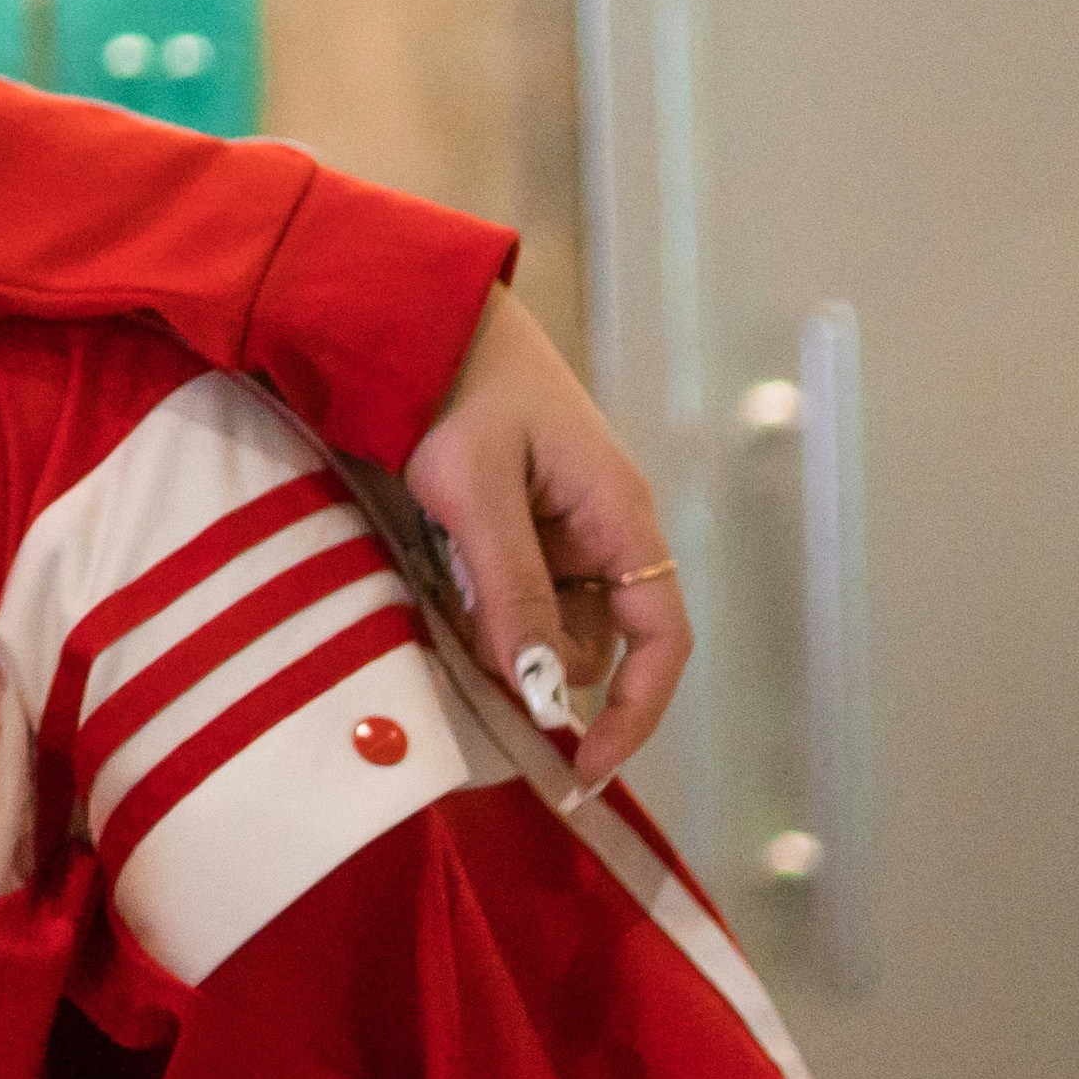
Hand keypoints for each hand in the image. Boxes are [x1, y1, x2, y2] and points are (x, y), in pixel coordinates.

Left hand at [405, 288, 687, 786]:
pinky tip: (435, 576)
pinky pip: (510, 591)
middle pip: (588, 641)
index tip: (581, 766)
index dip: (634, 711)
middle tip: (457, 646)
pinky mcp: (518, 522)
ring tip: (437, 586)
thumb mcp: (475, 488)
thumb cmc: (453, 385)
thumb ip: (510, 584)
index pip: (662, 639)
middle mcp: (602, 530)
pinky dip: (476, 603)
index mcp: (619, 516)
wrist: (416, 312)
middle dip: (532, 665)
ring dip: (495, 633)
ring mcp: (560, 527)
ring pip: (543, 623)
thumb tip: (539, 685)